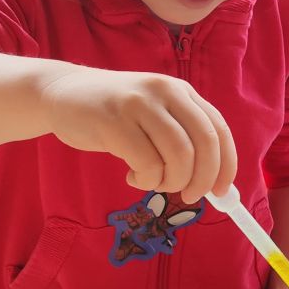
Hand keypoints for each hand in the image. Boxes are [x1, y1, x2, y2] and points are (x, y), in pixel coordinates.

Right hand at [40, 67, 236, 201]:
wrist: (62, 92)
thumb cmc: (114, 114)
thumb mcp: (155, 115)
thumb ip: (182, 139)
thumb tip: (213, 183)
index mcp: (181, 91)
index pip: (218, 130)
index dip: (226, 165)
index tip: (222, 191)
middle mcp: (165, 91)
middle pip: (204, 144)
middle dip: (202, 179)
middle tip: (189, 196)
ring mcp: (140, 104)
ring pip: (178, 156)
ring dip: (170, 181)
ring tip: (152, 181)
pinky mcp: (114, 121)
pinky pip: (147, 164)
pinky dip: (145, 180)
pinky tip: (131, 175)